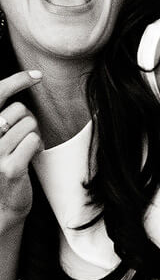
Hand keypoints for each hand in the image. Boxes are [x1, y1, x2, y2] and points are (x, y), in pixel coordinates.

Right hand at [0, 70, 43, 225]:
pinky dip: (37, 147)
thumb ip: (5, 119)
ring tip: (26, 149)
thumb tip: (24, 89)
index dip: (16, 81)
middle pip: (19, 109)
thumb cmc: (3, 166)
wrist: (2, 204)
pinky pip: (33, 141)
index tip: (36, 75)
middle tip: (26, 136)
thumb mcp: (1, 138)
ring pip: (29, 125)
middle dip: (29, 120)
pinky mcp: (9, 168)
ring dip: (34, 136)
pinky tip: (32, 156)